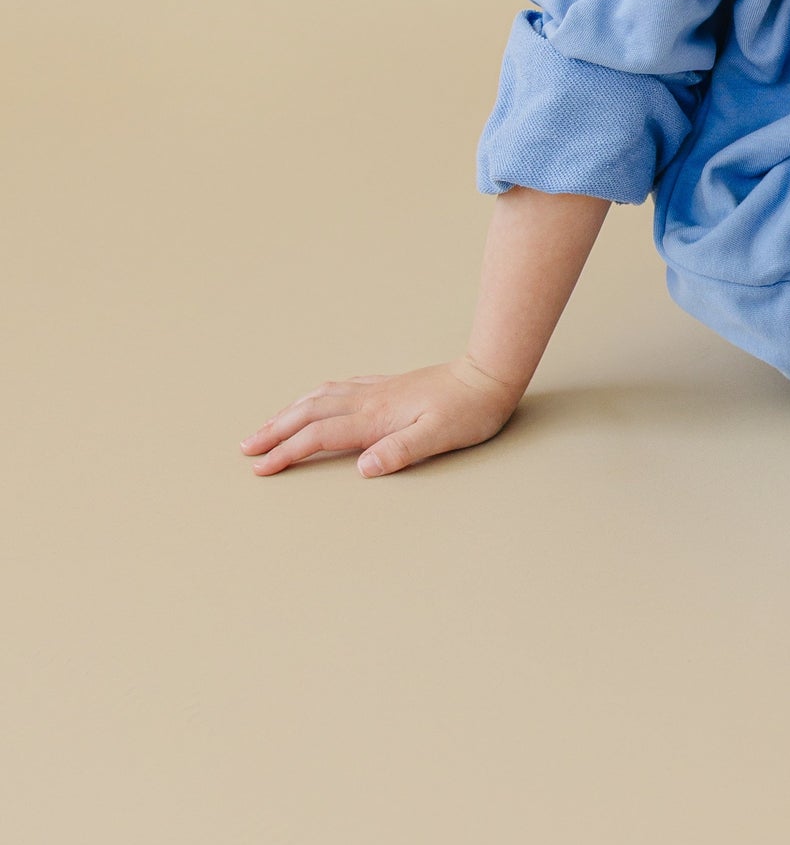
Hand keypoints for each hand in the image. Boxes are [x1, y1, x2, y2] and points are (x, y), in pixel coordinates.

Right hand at [240, 355, 521, 478]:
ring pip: (320, 398)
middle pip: (310, 414)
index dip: (288, 452)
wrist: (488, 376)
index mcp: (376, 417)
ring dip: (289, 412)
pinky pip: (339, 389)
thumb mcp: (439, 437)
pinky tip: (314, 399)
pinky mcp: (387, 386)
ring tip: (267, 424)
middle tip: (247, 447)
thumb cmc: (468, 411)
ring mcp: (377, 389)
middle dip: (275, 431)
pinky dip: (316, 397)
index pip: (320, 436)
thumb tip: (363, 468)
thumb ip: (401, 451)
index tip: (261, 468)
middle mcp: (369, 400)